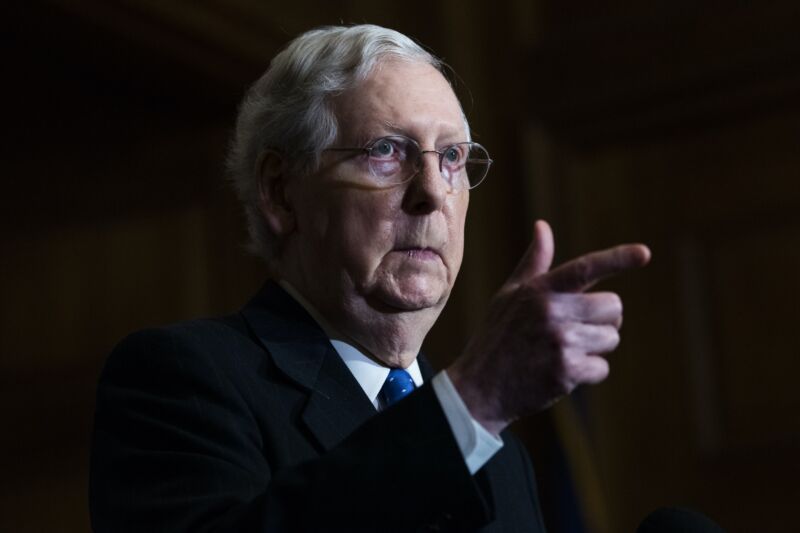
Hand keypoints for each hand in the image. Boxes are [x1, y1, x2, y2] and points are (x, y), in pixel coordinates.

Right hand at [447, 220, 650, 434]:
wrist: (479, 387)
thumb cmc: (497, 336)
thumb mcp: (509, 295)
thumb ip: (534, 262)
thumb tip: (543, 225)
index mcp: (540, 289)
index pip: (585, 267)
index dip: (618, 259)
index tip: (645, 253)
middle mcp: (552, 311)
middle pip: (612, 306)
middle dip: (602, 320)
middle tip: (574, 330)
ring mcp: (560, 341)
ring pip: (611, 338)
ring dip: (595, 347)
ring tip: (562, 352)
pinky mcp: (566, 371)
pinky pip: (602, 368)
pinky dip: (588, 373)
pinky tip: (561, 372)